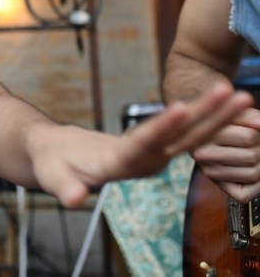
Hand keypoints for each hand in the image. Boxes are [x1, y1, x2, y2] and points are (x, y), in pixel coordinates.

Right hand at [28, 82, 252, 206]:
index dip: (162, 127)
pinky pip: (185, 133)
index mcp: (118, 165)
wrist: (58, 162)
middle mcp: (143, 162)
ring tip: (240, 95)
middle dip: (209, 118)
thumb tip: (72, 198)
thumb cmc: (53, 166)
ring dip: (215, 115)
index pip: (144, 144)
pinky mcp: (155, 148)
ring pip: (189, 136)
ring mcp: (152, 156)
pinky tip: (224, 106)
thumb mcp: (53, 177)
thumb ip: (64, 188)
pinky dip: (206, 118)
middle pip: (180, 140)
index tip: (182, 108)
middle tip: (236, 95)